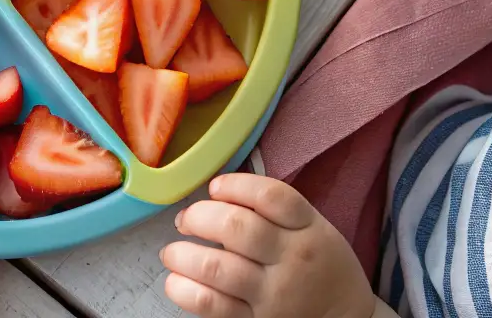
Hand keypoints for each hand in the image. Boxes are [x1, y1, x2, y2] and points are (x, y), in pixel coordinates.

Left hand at [161, 174, 376, 317]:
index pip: (270, 196)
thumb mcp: (313, 227)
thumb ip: (274, 208)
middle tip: (185, 220)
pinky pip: (214, 306)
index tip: (215, 187)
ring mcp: (273, 296)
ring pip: (218, 269)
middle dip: (199, 217)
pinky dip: (186, 291)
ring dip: (183, 255)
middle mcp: (291, 260)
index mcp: (307, 229)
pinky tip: (175, 281)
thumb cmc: (320, 264)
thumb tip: (217, 190)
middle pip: (237, 229)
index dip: (235, 185)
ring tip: (171, 253)